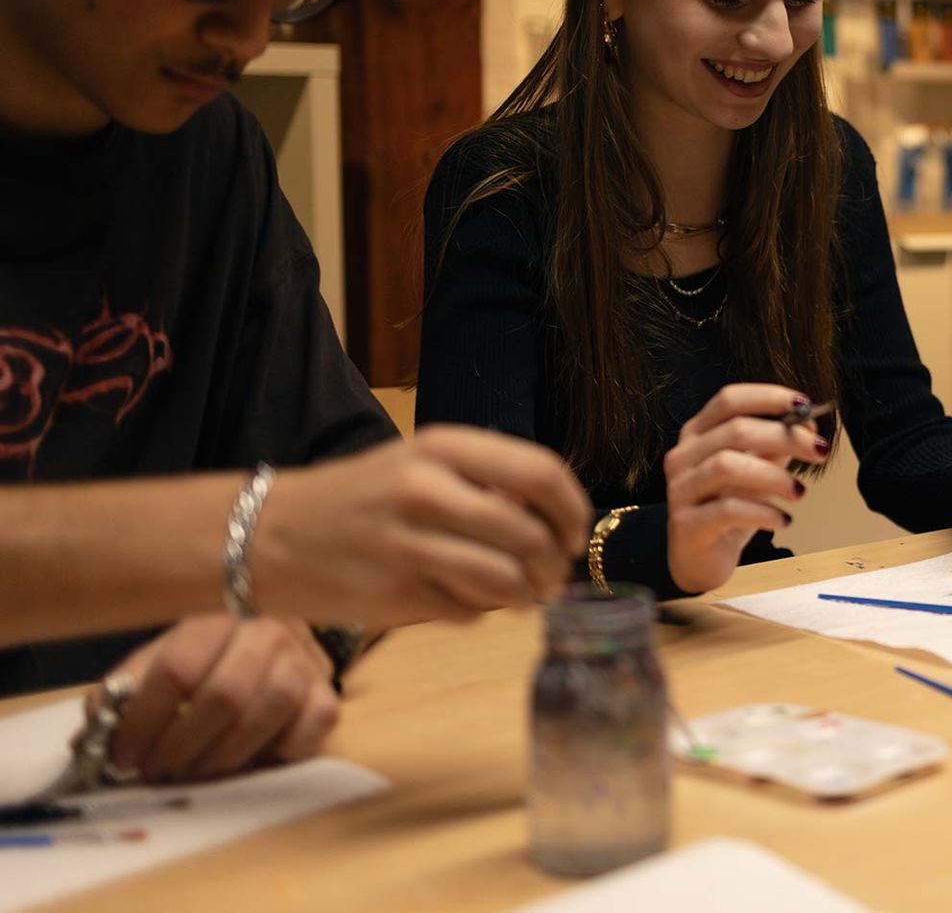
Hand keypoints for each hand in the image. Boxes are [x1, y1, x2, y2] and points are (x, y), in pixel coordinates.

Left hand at [93, 615, 337, 782]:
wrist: (271, 653)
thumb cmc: (204, 669)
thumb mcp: (158, 668)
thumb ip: (123, 698)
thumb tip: (90, 738)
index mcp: (213, 624)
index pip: (177, 670)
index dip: (144, 722)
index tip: (122, 759)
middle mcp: (265, 634)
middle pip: (224, 694)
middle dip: (181, 746)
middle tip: (158, 773)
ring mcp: (303, 664)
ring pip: (268, 710)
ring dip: (223, 755)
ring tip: (195, 773)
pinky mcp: (328, 698)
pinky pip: (308, 731)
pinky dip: (274, 754)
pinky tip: (248, 761)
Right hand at [250, 426, 591, 627]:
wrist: (268, 535)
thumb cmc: (362, 499)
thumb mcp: (421, 464)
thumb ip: (485, 482)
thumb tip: (559, 520)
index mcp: (442, 447)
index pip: (540, 473)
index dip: (573, 510)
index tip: (575, 534)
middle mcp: (427, 490)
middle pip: (529, 535)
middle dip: (554, 565)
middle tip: (554, 576)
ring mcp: (408, 545)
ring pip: (505, 581)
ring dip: (527, 596)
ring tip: (524, 595)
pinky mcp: (393, 596)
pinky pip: (467, 611)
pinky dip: (481, 612)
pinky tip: (467, 602)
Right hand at [663, 384, 827, 592]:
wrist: (700, 560)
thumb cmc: (729, 508)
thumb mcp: (756, 472)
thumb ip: (777, 446)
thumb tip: (808, 422)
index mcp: (698, 434)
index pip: (729, 400)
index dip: (767, 397)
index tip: (804, 404)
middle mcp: (683, 456)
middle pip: (734, 430)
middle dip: (784, 436)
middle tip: (820, 451)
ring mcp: (680, 490)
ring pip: (726, 466)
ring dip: (773, 476)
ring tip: (800, 492)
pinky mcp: (687, 525)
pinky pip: (728, 510)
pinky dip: (763, 512)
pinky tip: (783, 520)